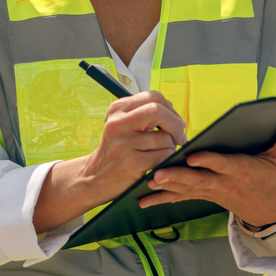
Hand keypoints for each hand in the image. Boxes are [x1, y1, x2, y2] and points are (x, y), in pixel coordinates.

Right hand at [34, 91, 187, 232]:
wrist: (95, 178)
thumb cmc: (116, 151)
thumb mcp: (123, 126)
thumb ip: (144, 114)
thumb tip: (173, 112)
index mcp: (117, 109)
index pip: (153, 97)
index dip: (170, 108)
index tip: (174, 122)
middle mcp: (117, 123)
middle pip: (158, 110)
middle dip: (176, 124)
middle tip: (179, 137)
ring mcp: (124, 143)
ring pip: (166, 137)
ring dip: (170, 147)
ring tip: (157, 154)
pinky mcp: (132, 163)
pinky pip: (164, 155)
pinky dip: (166, 160)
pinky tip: (155, 164)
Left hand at [138, 126, 275, 226]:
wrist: (268, 210)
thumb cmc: (271, 179)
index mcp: (241, 170)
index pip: (223, 164)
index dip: (209, 161)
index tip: (193, 156)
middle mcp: (223, 182)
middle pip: (198, 179)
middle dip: (177, 177)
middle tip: (157, 175)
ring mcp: (211, 191)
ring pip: (185, 189)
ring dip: (165, 188)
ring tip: (145, 185)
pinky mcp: (203, 196)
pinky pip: (180, 197)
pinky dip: (162, 198)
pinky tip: (142, 200)